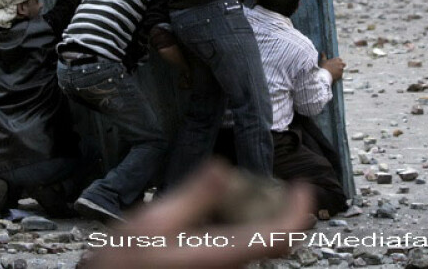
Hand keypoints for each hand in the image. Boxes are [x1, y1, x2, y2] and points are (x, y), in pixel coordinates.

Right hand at [76, 161, 312, 268]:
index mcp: (218, 255)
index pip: (277, 236)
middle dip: (273, 210)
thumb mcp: (149, 224)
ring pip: (252, 247)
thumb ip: (192, 197)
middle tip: (262, 187)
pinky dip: (236, 234)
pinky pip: (237, 254)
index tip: (303, 187)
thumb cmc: (124, 265)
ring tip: (224, 201)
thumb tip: (223, 170)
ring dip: (250, 222)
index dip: (298, 210)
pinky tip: (210, 223)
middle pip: (270, 242)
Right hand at [319, 56, 345, 81]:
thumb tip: (322, 52)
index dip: (337, 62)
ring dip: (339, 71)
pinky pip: (340, 75)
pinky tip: (334, 76)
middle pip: (343, 64)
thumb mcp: (323, 61)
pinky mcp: (341, 75)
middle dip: (341, 66)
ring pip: (342, 70)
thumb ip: (324, 56)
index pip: (340, 59)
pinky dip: (338, 75)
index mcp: (337, 60)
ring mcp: (341, 70)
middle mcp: (340, 64)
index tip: (335, 64)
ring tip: (334, 73)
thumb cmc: (323, 67)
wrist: (324, 75)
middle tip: (335, 68)